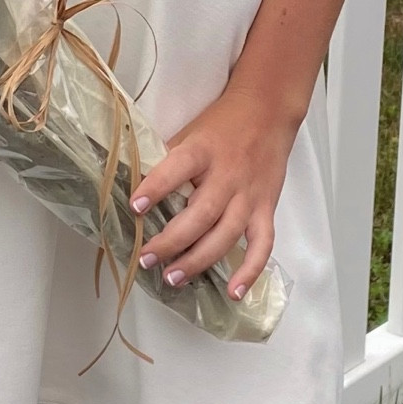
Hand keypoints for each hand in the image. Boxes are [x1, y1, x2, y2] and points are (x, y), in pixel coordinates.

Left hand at [130, 81, 298, 300]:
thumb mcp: (190, 132)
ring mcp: (249, 195)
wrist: (268, 111)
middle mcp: (227, 175)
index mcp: (202, 151)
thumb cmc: (221, 124)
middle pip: (201, 214)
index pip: (177, 168)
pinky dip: (250, 271)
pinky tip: (234, 293)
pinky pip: (262, 245)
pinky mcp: (266, 208)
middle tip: (147, 259)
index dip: (156, 188)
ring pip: (226, 235)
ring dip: (199, 260)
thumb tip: (134, 184)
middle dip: (172, 241)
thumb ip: (168, 159)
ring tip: (173, 277)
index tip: (135, 207)